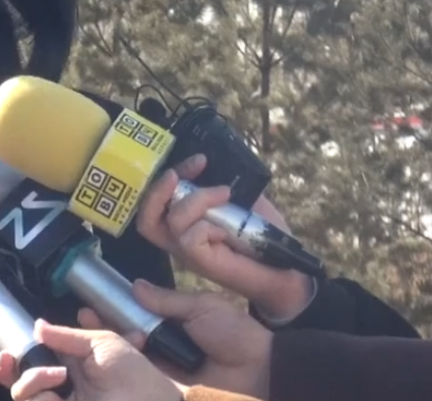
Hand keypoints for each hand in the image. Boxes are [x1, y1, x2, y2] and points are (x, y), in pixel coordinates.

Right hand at [0, 320, 183, 400]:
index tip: (7, 349)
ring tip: (57, 375)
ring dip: (32, 378)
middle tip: (4, 360)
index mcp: (74, 366)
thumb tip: (37, 326)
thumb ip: (67, 335)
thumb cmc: (137, 375)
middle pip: (20, 380)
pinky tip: (57, 387)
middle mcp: (63, 388)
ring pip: (22, 393)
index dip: (17, 354)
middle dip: (5, 368)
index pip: (37, 359)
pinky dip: (38, 394)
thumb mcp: (103, 342)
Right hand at [78, 280, 271, 398]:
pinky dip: (121, 372)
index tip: (89, 305)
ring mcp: (162, 374)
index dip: (111, 312)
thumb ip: (168, 301)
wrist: (263, 371)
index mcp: (171, 328)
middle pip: (123, 340)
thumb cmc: (236, 335)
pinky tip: (102, 361)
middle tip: (81, 317)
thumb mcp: (202, 308)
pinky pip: (139, 382)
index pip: (133, 319)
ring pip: (126, 360)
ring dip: (105, 347)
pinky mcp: (165, 392)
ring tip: (86, 333)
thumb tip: (136, 287)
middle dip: (99, 329)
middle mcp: (162, 351)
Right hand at [136, 155, 314, 319]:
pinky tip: (226, 230)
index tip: (199, 161)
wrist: (286, 270)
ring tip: (225, 194)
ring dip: (197, 200)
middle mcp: (179, 239)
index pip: (157, 200)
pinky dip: (205, 227)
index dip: (169, 176)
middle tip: (177, 173)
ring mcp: (188, 253)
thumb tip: (214, 162)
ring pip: (172, 222)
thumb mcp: (241, 201)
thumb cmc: (263, 236)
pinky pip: (188, 240)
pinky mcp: (202, 263)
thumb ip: (221, 185)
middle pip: (145, 219)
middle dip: (157, 190)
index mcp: (184, 223)